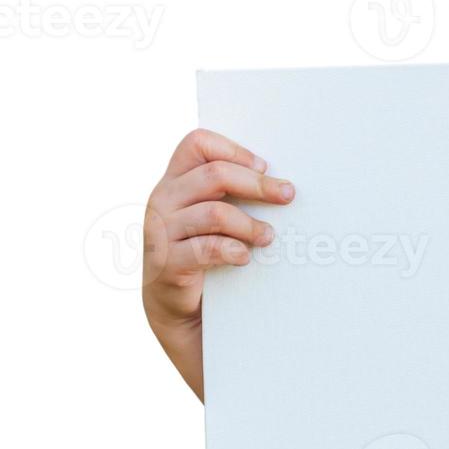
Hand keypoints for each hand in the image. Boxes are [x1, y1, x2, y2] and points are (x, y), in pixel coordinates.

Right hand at [142, 128, 294, 400]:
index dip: (233, 149)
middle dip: (258, 184)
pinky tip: (246, 257)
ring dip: (250, 224)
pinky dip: (233, 250)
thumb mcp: (213, 214)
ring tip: (269, 236)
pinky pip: (205, 249)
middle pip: (214, 174)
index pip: (196, 143)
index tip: (265, 166)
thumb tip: (283, 180)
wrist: (178, 305)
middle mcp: (163, 200)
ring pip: (214, 212)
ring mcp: (161, 233)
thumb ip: (232, 191)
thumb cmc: (205, 248)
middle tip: (288, 195)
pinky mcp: (167, 264)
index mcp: (174, 180)